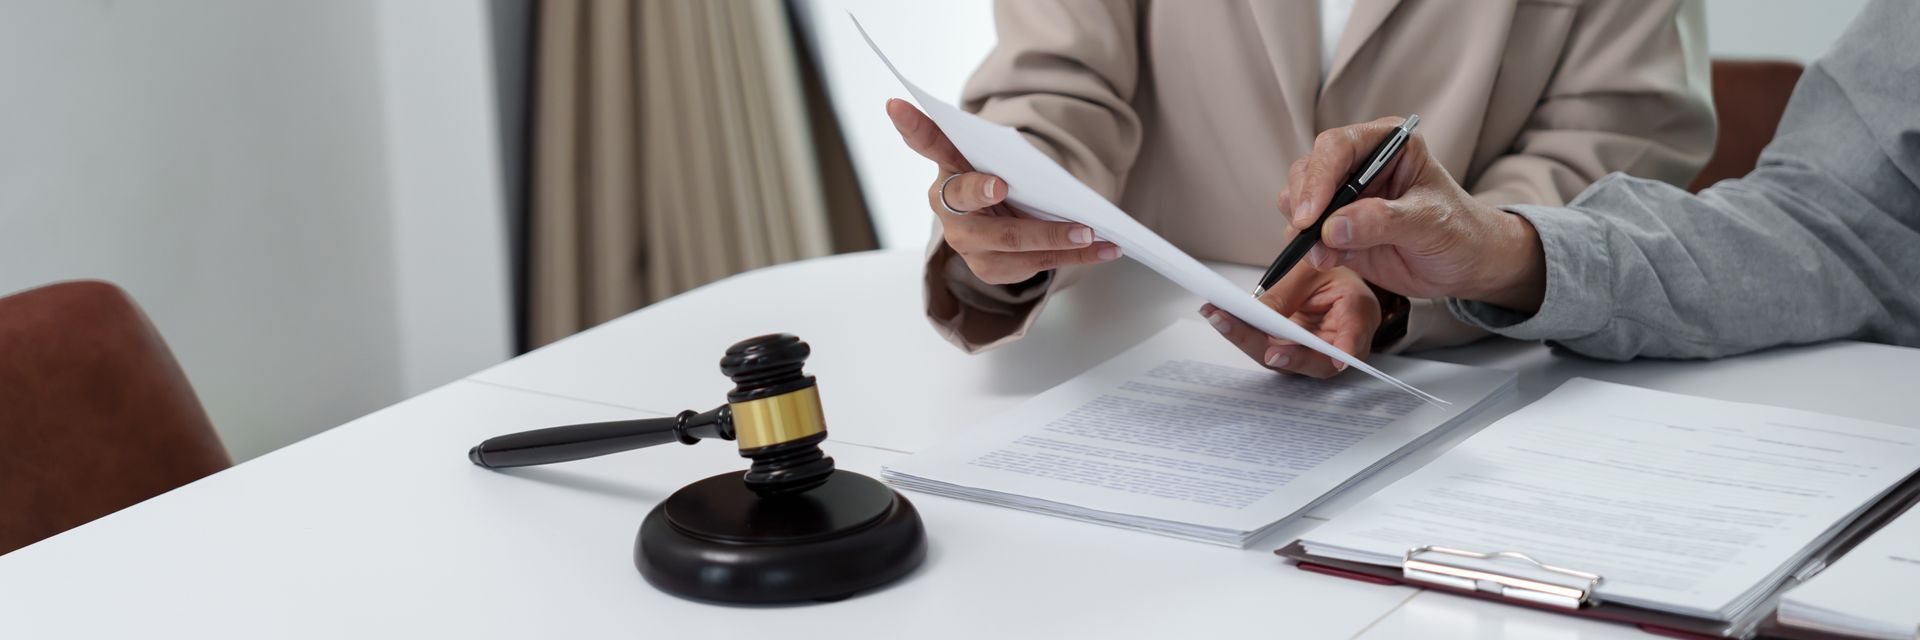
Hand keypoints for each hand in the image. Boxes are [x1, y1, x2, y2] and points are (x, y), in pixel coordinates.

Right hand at [886, 99, 1121, 284]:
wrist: (992, 218)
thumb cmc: (993, 176)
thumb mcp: (989, 155)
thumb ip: (992, 146)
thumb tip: (1014, 148)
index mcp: (947, 166)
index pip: (926, 140)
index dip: (912, 125)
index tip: (897, 105)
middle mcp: (948, 207)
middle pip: (968, 201)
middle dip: (984, 192)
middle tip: (1002, 186)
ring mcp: (968, 244)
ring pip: (1011, 241)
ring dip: (1053, 236)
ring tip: (1090, 232)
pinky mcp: (990, 268)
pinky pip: (1036, 263)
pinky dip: (1075, 256)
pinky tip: (1105, 249)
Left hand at [1198, 266, 1379, 377]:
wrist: (1329, 277)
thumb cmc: (1329, 270)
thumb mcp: (1312, 269)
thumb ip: (1288, 293)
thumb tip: (1255, 314)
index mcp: (1359, 313)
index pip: (1355, 335)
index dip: (1346, 347)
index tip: (1337, 359)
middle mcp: (1340, 342)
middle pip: (1312, 360)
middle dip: (1274, 350)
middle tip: (1240, 331)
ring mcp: (1315, 353)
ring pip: (1284, 360)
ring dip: (1247, 339)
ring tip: (1218, 316)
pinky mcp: (1293, 353)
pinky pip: (1268, 350)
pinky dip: (1242, 334)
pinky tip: (1219, 316)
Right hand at [1280, 117, 1546, 311]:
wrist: (1467, 264)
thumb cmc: (1460, 231)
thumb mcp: (1429, 223)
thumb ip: (1382, 221)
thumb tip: (1333, 228)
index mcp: (1388, 144)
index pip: (1338, 147)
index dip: (1319, 178)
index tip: (1311, 215)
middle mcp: (1360, 164)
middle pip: (1309, 169)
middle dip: (1304, 203)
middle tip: (1309, 234)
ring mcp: (1345, 196)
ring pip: (1297, 198)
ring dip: (1302, 227)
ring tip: (1324, 254)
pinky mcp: (1336, 226)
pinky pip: (1304, 231)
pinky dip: (1306, 246)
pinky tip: (1326, 259)